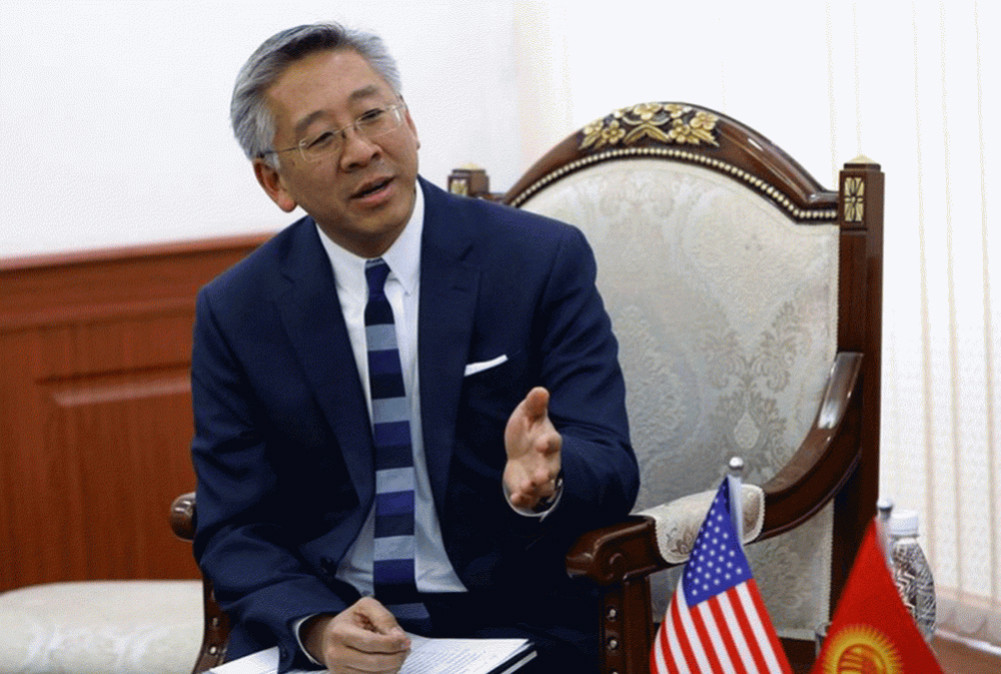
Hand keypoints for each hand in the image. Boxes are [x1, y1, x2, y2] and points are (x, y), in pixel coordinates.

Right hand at [302, 596, 410, 672]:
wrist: (329, 637)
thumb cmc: (352, 620)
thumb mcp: (366, 607)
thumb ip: (384, 617)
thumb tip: (398, 637)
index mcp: (340, 633)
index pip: (371, 643)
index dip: (392, 643)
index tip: (405, 641)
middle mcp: (335, 655)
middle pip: (374, 663)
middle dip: (396, 657)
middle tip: (406, 649)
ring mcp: (338, 671)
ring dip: (393, 666)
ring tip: (398, 654)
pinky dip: (385, 673)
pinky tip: (389, 663)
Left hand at [503, 386, 561, 509]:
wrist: (520, 451)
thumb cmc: (527, 430)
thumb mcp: (527, 414)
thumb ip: (534, 405)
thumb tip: (540, 390)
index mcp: (548, 441)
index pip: (553, 442)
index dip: (548, 443)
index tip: (540, 443)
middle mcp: (547, 461)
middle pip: (552, 470)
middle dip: (546, 474)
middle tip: (539, 476)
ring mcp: (539, 477)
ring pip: (544, 488)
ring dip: (536, 489)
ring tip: (526, 486)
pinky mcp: (528, 490)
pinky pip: (530, 499)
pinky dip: (524, 500)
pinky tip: (516, 498)